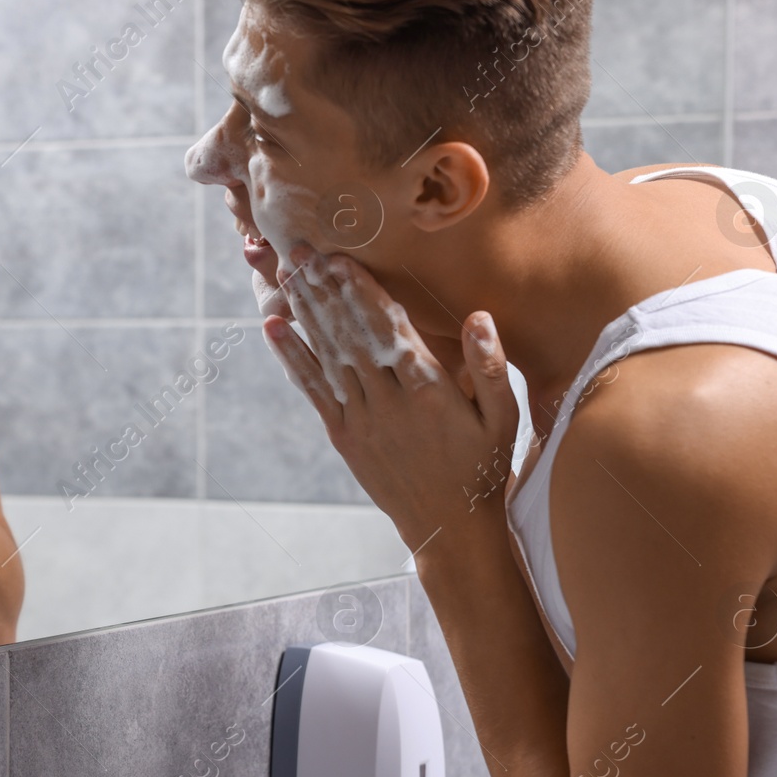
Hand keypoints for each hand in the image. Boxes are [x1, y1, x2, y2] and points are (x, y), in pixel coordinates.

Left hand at [264, 244, 518, 545]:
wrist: (451, 527)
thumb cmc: (483, 467)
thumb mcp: (503, 418)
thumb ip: (488, 366)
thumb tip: (479, 317)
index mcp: (428, 390)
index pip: (387, 329)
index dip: (360, 291)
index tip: (339, 258)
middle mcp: (389, 401)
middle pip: (349, 333)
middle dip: (322, 288)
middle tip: (298, 248)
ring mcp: (362, 420)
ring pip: (328, 355)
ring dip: (305, 311)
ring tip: (286, 272)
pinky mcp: (344, 437)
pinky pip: (313, 390)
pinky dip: (293, 357)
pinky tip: (273, 328)